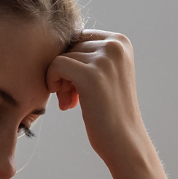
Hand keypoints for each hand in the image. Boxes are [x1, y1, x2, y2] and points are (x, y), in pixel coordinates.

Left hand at [47, 30, 177, 178]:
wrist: (125, 142)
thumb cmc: (110, 111)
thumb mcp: (107, 73)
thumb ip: (89, 53)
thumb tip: (53, 36)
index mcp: (121, 41)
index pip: (79, 37)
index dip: (73, 61)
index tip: (77, 85)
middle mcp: (115, 45)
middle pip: (69, 46)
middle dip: (66, 72)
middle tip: (71, 97)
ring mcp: (104, 59)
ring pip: (61, 57)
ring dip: (61, 81)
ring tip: (71, 103)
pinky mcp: (91, 75)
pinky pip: (56, 65)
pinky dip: (52, 82)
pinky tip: (64, 101)